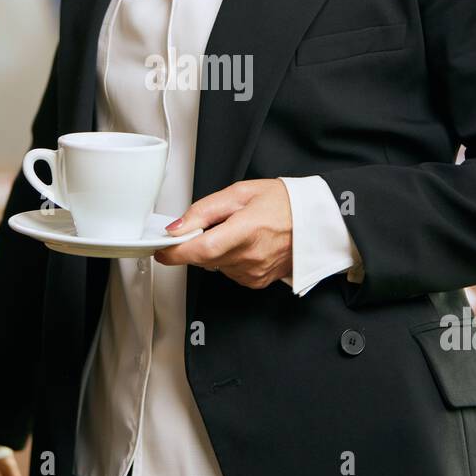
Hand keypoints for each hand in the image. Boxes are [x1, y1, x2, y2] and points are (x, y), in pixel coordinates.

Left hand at [154, 178, 292, 288]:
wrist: (314, 221)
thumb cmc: (282, 203)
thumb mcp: (240, 193)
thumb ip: (204, 210)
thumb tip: (177, 227)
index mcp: (246, 230)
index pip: (200, 249)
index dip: (175, 251)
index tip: (161, 249)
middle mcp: (250, 256)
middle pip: (203, 258)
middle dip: (194, 244)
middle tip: (206, 225)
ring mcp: (254, 272)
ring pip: (214, 266)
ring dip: (213, 251)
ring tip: (235, 231)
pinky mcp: (256, 282)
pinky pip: (228, 272)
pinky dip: (228, 259)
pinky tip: (243, 244)